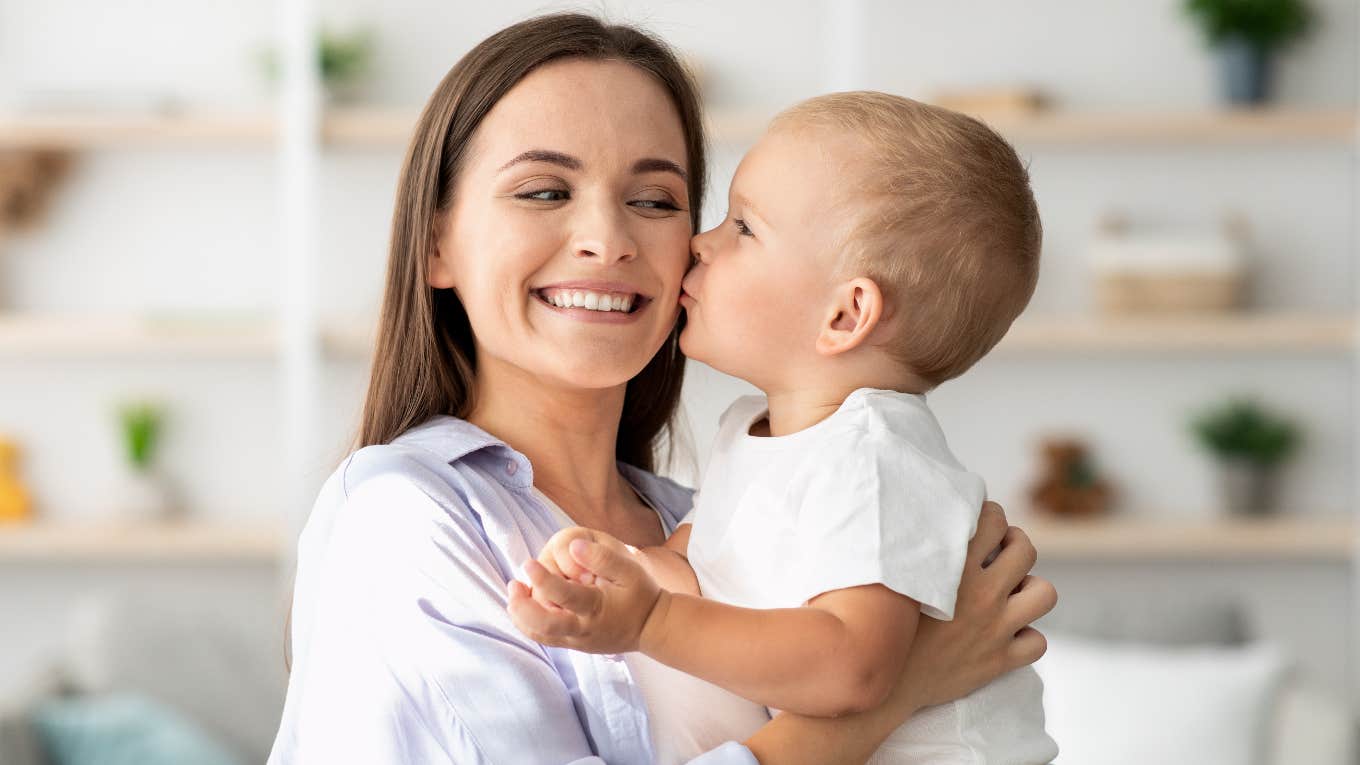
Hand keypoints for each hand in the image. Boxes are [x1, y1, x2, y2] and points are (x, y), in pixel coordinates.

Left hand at [507, 533, 663, 654]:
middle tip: (513, 584)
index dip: (543, 580)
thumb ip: (603, 558)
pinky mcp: (572, 644)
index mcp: (597, 607)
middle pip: (544, 625)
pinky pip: (544, 637)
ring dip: (520, 615)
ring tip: (514, 592)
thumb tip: (575, 546)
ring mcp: (576, 640)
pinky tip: (522, 604)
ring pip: (539, 634)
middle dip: (522, 607)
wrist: (650, 627)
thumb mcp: (630, 571)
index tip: (528, 563)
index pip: (564, 596)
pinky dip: (527, 623)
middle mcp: (583, 628)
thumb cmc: (640, 595)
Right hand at [885, 502, 1055, 714]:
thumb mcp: (894, 575)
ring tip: (1012, 591)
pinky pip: (1037, 643)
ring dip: (1031, 588)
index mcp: (954, 568)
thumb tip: (918, 518)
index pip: (994, 521)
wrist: (880, 680)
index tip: (984, 520)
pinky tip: (1008, 633)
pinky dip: (1027, 637)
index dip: (992, 514)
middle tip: (1001, 551)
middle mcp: (981, 594)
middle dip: (1015, 544)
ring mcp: (994, 629)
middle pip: (1025, 550)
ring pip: (1044, 594)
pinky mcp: (998, 661)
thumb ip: (914, 549)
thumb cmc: (878, 622)